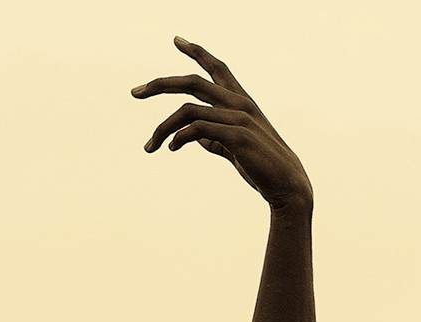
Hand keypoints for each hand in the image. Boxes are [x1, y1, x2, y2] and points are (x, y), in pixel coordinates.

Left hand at [132, 37, 312, 210]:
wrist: (286, 183)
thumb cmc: (259, 164)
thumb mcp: (232, 146)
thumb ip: (214, 138)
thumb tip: (193, 137)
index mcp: (240, 100)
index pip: (217, 68)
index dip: (197, 52)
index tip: (176, 40)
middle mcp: (239, 103)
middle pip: (193, 82)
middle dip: (161, 84)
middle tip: (134, 92)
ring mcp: (239, 118)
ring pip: (187, 110)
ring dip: (162, 129)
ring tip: (149, 147)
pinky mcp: (236, 136)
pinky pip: (196, 129)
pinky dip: (178, 138)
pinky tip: (171, 148)